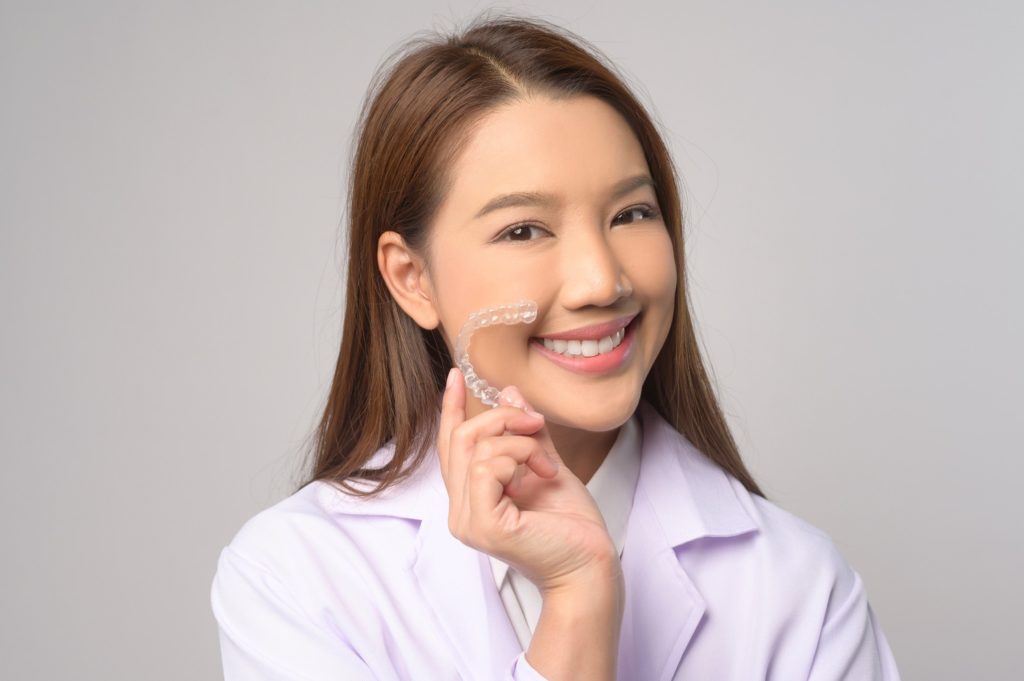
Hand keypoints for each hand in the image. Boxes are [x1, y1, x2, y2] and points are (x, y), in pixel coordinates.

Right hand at [437, 367, 619, 594]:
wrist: (592, 564)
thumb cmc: (572, 525)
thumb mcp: (546, 464)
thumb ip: (525, 433)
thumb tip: (507, 392)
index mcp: (472, 498)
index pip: (450, 446)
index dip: (450, 408)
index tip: (456, 375)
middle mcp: (461, 510)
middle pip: (461, 438)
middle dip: (502, 418)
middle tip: (537, 423)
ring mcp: (468, 521)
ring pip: (476, 448)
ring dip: (520, 443)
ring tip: (547, 463)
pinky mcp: (483, 525)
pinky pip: (486, 467)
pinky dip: (518, 457)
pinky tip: (542, 473)